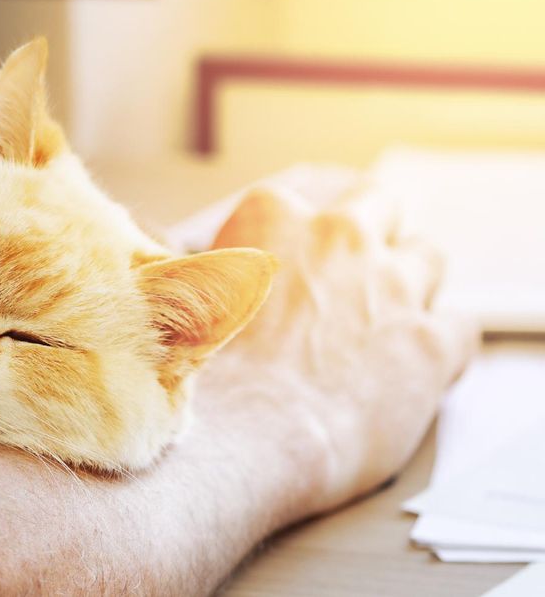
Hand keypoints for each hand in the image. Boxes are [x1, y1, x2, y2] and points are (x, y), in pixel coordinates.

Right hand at [205, 170, 476, 513]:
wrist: (240, 438)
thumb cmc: (201, 382)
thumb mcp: (184, 302)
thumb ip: (212, 277)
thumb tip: (204, 285)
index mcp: (271, 217)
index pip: (301, 202)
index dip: (303, 239)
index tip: (295, 266)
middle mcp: (338, 236)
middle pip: (377, 203)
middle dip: (371, 234)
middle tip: (353, 278)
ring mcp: (392, 283)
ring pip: (427, 255)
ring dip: (410, 283)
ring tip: (384, 328)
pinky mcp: (432, 340)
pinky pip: (457, 328)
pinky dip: (438, 348)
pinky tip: (409, 375)